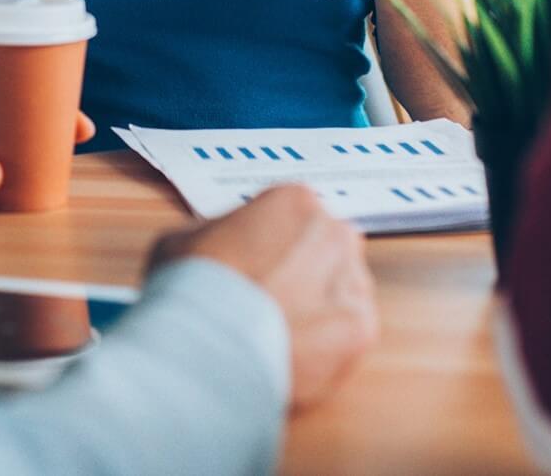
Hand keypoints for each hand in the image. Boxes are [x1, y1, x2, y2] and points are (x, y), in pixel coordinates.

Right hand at [149, 186, 377, 410]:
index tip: (261, 266)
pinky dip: (325, 346)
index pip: (296, 217)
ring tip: (279, 332)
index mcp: (295, 200)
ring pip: (344, 292)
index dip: (274, 244)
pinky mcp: (361, 329)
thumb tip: (228, 246)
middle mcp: (332, 232)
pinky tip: (292, 350)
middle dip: (306, 272)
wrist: (204, 343)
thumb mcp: (189, 235)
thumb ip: (224, 233)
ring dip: (320, 309)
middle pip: (328, 250)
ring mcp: (352, 280)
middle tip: (272, 300)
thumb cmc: (191, 287)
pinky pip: (347, 333)